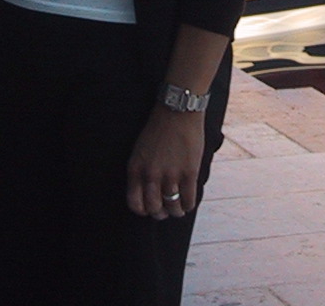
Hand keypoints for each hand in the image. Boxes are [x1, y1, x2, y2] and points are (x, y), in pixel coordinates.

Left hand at [126, 105, 205, 219]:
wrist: (177, 111)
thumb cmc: (158, 129)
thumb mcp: (140, 151)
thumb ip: (141, 171)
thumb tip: (148, 192)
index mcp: (136, 169)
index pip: (135, 203)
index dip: (143, 211)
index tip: (149, 209)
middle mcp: (151, 175)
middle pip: (154, 208)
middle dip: (160, 213)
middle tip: (165, 210)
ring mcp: (171, 174)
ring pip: (172, 207)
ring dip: (176, 212)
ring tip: (178, 209)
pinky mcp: (189, 172)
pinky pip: (188, 200)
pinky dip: (188, 206)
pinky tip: (188, 203)